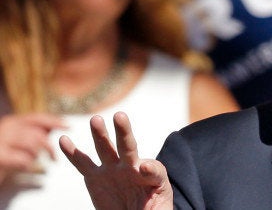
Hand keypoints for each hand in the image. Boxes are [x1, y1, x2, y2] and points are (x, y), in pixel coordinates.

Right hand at [0, 113, 65, 182]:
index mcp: (13, 122)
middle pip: (37, 133)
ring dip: (36, 156)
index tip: (69, 126)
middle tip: (55, 159)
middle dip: (49, 147)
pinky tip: (24, 167)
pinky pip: (23, 159)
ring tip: (30, 162)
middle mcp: (6, 127)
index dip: (54, 121)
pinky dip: (27, 165)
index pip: (37, 118)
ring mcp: (1, 140)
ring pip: (31, 146)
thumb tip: (59, 124)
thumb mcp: (20, 141)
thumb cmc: (5, 155)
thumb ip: (36, 132)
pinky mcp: (0, 155)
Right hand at [59, 112, 173, 209]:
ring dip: (100, 134)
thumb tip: (146, 181)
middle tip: (120, 116)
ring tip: (95, 120)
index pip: (154, 169)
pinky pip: (83, 163)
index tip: (143, 168)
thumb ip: (158, 202)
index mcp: (153, 177)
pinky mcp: (95, 177)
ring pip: (106, 149)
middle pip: (128, 146)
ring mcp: (113, 170)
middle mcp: (133, 168)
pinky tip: (64, 139)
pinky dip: (73, 152)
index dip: (151, 168)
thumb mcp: (161, 208)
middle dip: (124, 131)